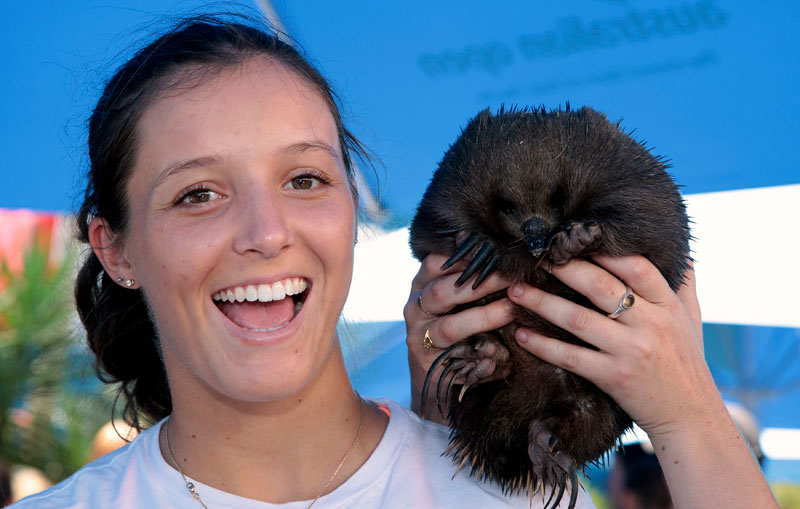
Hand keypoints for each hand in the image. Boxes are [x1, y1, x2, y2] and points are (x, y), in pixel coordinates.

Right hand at [404, 253, 513, 422]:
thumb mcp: (456, 298)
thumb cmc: (456, 324)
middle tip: (511, 280)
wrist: (437, 372)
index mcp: (420, 285)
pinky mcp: (429, 363)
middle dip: (479, 284)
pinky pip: (459, 359)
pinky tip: (504, 352)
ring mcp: (419, 337)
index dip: (462, 257)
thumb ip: (470, 279)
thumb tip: (507, 259)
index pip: (434, 262)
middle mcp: (414, 308)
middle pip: (440, 292)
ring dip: (485, 318)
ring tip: (511, 310)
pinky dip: (484, 355)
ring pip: (450, 327)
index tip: (492, 253)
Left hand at [507, 255, 713, 437]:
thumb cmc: (686, 363)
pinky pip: (571, 357)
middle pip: (599, 286)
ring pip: (578, 319)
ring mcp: (630, 351)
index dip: (603, 249)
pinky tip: (521, 334)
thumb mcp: (692, 318)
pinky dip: (543, 345)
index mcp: (667, 304)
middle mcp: (650, 324)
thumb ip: (684, 284)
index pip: (636, 266)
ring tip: (515, 291)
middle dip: (562, 268)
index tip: (571, 239)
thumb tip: (680, 250)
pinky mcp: (614, 378)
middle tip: (532, 258)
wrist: (691, 417)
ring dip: (541, 302)